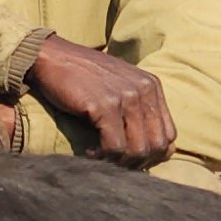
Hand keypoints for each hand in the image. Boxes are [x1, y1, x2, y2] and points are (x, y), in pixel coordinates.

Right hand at [25, 36, 176, 165]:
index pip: (169, 135)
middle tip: (115, 163)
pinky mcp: (104, 106)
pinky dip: (102, 157)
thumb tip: (150, 147)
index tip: (130, 158)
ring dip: (119, 162)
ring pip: (137, 149)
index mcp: (152, 86)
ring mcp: (125, 97)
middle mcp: (143, 90)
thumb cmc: (82, 76)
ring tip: (101, 158)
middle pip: (156, 145)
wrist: (52, 57)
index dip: (153, 154)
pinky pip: (113, 146)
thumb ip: (138, 107)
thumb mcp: (120, 85)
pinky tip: (89, 152)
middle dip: (137, 163)